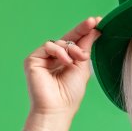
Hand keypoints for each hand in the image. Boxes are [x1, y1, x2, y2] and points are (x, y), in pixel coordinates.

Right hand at [23, 16, 102, 130]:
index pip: (76, 42)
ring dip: (72, 48)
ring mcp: (43, 58)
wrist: (58, 109)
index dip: (86, 31)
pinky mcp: (33, 60)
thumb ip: (85, 48)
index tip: (98, 22)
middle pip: (68, 38)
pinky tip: (67, 62)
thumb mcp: (82, 66)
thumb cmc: (70, 94)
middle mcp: (54, 58)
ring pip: (59, 42)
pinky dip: (60, 52)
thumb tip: (95, 30)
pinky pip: (48, 46)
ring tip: (78, 59)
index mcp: (66, 60)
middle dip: (82, 29)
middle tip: (93, 22)